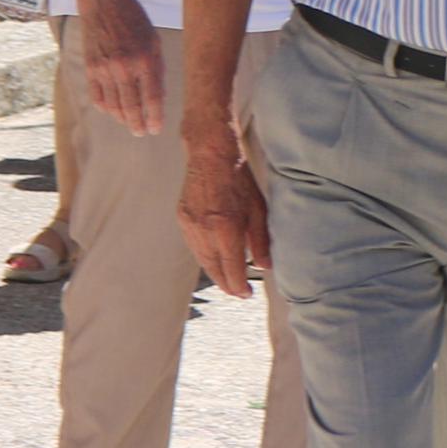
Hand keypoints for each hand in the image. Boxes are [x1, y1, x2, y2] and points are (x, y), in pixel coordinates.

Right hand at [76, 0, 165, 134]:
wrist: (104, 2)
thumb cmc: (134, 19)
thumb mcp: (154, 40)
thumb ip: (157, 68)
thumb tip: (158, 96)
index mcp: (146, 59)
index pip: (153, 98)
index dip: (155, 117)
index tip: (156, 128)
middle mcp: (125, 67)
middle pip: (132, 107)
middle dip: (138, 124)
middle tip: (141, 132)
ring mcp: (105, 69)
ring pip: (113, 106)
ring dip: (122, 118)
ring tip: (128, 123)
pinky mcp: (90, 68)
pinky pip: (97, 97)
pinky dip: (105, 108)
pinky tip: (112, 110)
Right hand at [179, 125, 271, 296]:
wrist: (210, 154)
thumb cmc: (238, 178)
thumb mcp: (258, 208)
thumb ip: (260, 240)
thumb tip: (265, 266)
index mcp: (226, 228)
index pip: (232, 270)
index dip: (240, 286)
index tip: (247, 293)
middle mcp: (205, 231)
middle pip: (214, 270)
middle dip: (227, 284)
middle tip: (238, 291)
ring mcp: (190, 225)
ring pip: (202, 260)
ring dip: (215, 273)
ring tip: (228, 279)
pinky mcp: (182, 219)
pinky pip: (194, 246)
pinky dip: (205, 256)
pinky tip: (215, 258)